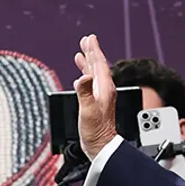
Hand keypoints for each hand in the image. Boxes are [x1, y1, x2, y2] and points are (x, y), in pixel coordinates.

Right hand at [74, 33, 118, 159]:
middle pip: (97, 66)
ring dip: (88, 62)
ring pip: (94, 74)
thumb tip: (83, 76)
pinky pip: (90, 84)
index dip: (94, 50)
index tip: (90, 38)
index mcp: (104, 89)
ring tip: (81, 53)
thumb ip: (85, 93)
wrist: (101, 147)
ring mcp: (100, 97)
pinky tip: (81, 76)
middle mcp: (104, 91)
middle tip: (86, 40)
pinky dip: (85, 76)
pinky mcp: (95, 104)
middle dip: (91, 52)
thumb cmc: (96, 132)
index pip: (99, 64)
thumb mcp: (88, 111)